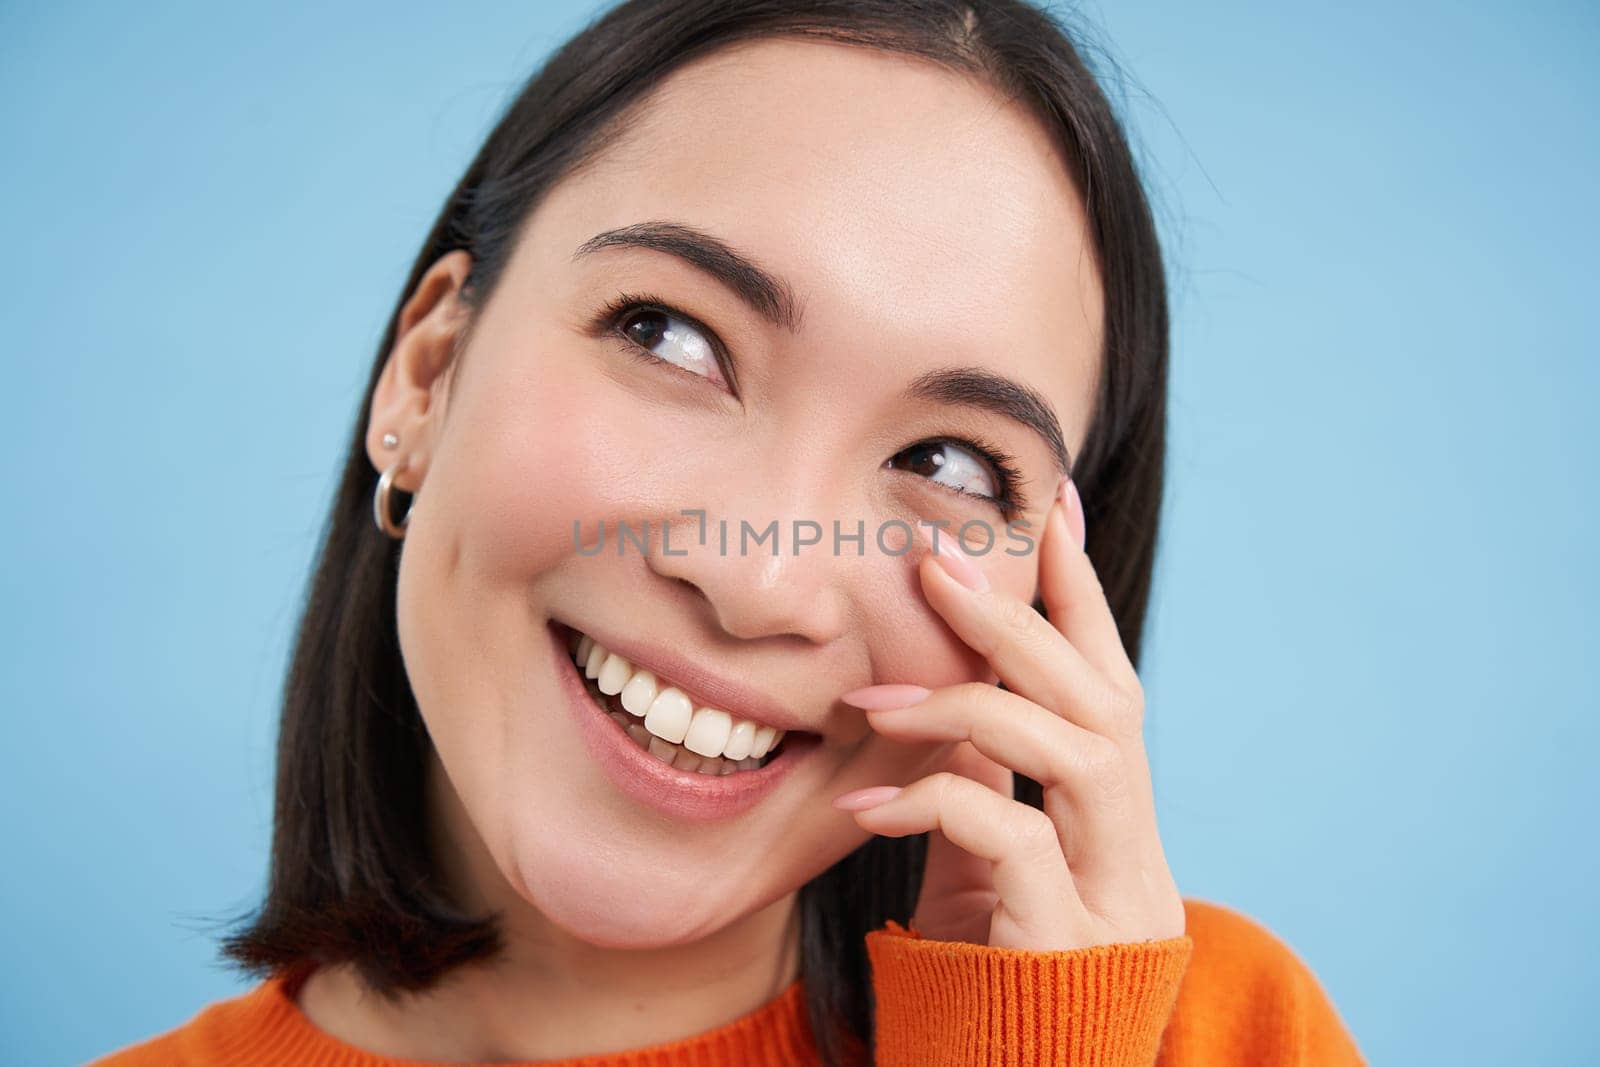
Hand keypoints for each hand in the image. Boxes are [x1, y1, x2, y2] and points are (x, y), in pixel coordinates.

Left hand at [834, 482, 1184, 950]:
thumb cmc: (993, 982)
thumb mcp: (987, 870)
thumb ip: (983, 785)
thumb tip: (941, 690)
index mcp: (1116, 824)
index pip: (1109, 684)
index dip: (1080, 593)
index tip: (1048, 504)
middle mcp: (1135, 853)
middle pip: (1106, 702)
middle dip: (1024, 619)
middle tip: (936, 561)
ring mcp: (1113, 902)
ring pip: (1083, 755)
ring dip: (977, 701)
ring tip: (875, 697)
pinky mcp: (1067, 949)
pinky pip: (1012, 843)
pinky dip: (937, 802)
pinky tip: (867, 802)